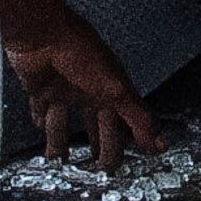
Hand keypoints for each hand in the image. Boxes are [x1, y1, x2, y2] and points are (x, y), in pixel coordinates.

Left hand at [2, 15, 161, 174]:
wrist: (43, 34)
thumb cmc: (81, 53)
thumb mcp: (117, 90)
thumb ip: (139, 118)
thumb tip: (160, 142)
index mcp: (111, 90)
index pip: (126, 122)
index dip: (132, 139)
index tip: (137, 155)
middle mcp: (89, 92)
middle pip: (97, 126)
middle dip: (100, 146)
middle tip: (101, 166)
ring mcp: (63, 90)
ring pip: (65, 122)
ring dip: (62, 141)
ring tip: (60, 158)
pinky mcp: (40, 87)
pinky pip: (39, 108)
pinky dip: (39, 118)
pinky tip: (39, 125)